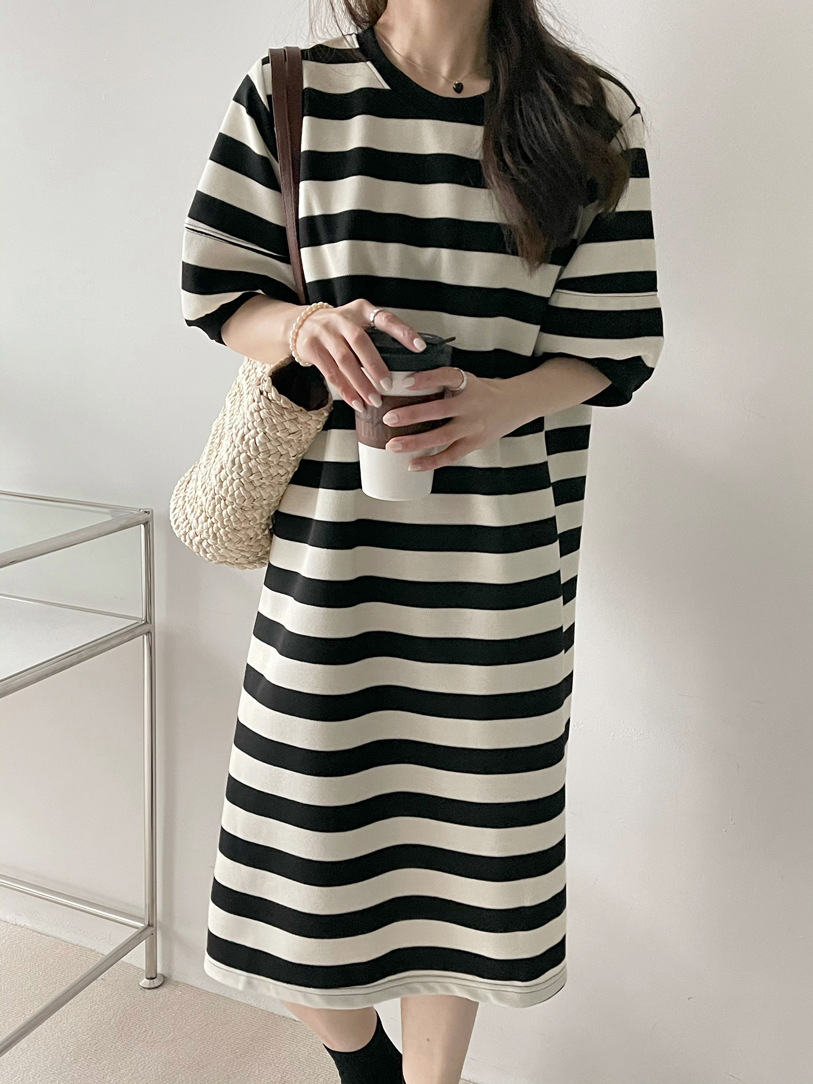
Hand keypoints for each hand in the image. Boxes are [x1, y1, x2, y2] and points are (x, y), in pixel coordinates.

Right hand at [295, 300, 426, 408]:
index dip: (403, 332)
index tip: (420, 348)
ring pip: (345, 360)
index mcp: (361, 310)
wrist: (301, 324)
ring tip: (374, 401)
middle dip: (375, 366)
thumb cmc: (340, 329)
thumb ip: (377, 336)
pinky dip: (345, 390)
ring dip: (360, 383)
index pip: (386, 319)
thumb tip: (407, 365)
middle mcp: (342, 319)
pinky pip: (331, 373)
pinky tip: (357, 402)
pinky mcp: (312, 348)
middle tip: (388, 386)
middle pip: (360, 342)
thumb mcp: (358, 322)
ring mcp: (325, 333)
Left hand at [381, 368, 529, 470]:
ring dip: (415, 442)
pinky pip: (450, 455)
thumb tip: (403, 385)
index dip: (426, 379)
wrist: (514, 405)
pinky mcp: (474, 443)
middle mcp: (471, 405)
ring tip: (393, 445)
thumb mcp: (466, 380)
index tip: (405, 382)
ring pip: (442, 436)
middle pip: (439, 410)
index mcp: (467, 384)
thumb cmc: (481, 392)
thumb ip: (442, 383)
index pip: (447, 377)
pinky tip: (412, 464)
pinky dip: (430, 462)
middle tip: (389, 418)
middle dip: (412, 415)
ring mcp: (473, 426)